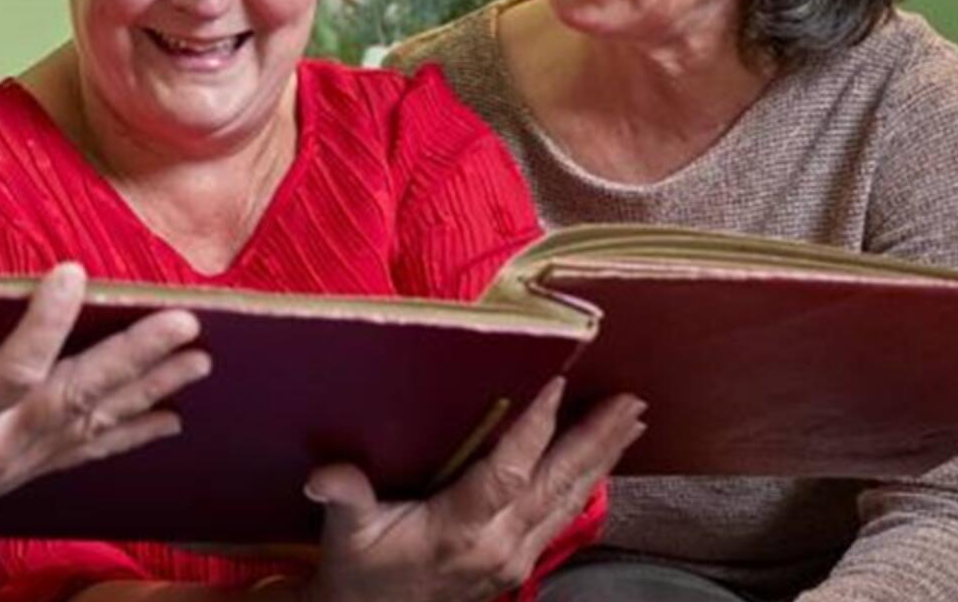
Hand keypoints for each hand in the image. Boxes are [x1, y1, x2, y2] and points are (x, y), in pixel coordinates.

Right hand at [0, 262, 209, 580]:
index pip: (10, 372)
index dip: (44, 325)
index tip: (72, 273)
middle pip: (76, 397)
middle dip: (132, 359)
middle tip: (183, 322)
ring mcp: (19, 462)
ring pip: (94, 421)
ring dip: (150, 389)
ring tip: (200, 359)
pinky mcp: (27, 469)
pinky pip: (88, 448)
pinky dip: (132, 431)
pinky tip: (173, 416)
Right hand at [296, 381, 644, 601]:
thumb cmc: (359, 573)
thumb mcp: (345, 536)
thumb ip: (344, 499)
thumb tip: (325, 475)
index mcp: (459, 531)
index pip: (509, 473)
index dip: (533, 429)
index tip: (557, 384)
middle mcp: (499, 545)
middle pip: (558, 484)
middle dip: (595, 439)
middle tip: (630, 400)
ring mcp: (516, 557)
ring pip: (569, 500)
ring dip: (602, 457)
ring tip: (632, 418)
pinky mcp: (520, 562)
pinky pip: (563, 515)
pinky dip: (588, 482)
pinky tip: (603, 460)